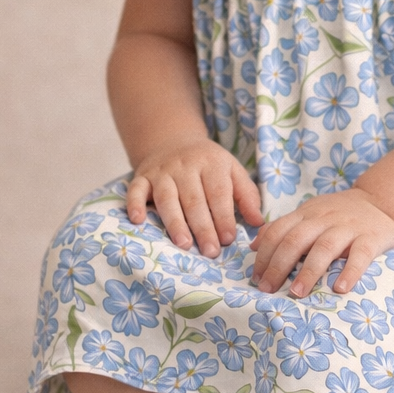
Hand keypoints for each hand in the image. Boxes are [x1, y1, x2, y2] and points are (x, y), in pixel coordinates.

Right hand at [127, 139, 262, 256]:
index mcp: (212, 163)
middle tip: (211, 251)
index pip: (218, 192)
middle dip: (203, 227)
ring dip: (175, 222)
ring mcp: (162, 171)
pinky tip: (138, 220)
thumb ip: (247, 196)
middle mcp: (186, 165)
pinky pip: (136, 190)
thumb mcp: (232, 171)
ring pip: (167, 198)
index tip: (229, 239)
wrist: (173, 141)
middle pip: (194, 199)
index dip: (224, 216)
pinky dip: (134, 204)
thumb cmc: (208, 165)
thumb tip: (258, 223)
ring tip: (184, 244)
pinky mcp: (142, 176)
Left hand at [250, 190, 393, 296]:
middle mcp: (324, 219)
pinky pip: (360, 255)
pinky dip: (350, 272)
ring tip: (296, 293)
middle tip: (268, 289)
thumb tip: (253, 246)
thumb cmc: (340, 213)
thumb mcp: (309, 213)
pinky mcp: (371, 238)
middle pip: (296, 240)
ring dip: (308, 272)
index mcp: (306, 213)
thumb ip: (282, 227)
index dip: (264, 255)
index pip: (278, 231)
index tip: (255, 278)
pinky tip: (340, 289)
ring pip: (324, 248)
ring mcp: (348, 228)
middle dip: (278, 266)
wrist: (382, 201)